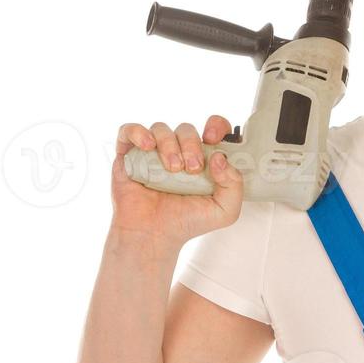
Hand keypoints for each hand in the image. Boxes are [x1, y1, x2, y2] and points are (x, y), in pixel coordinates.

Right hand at [111, 115, 243, 245]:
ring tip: (172, 169)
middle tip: (192, 169)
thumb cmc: (186, 223)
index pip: (213, 128)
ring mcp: (152, 152)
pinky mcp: (129, 156)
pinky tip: (148, 147)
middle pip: (186, 129)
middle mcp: (178, 152)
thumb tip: (220, 157)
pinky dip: (139, 133)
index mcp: (202, 159)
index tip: (214, 138)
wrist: (154, 236)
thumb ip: (235, 185)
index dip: (216, 126)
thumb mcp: (225, 211)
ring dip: (169, 145)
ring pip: (161, 128)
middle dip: (192, 144)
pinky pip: (129, 130)